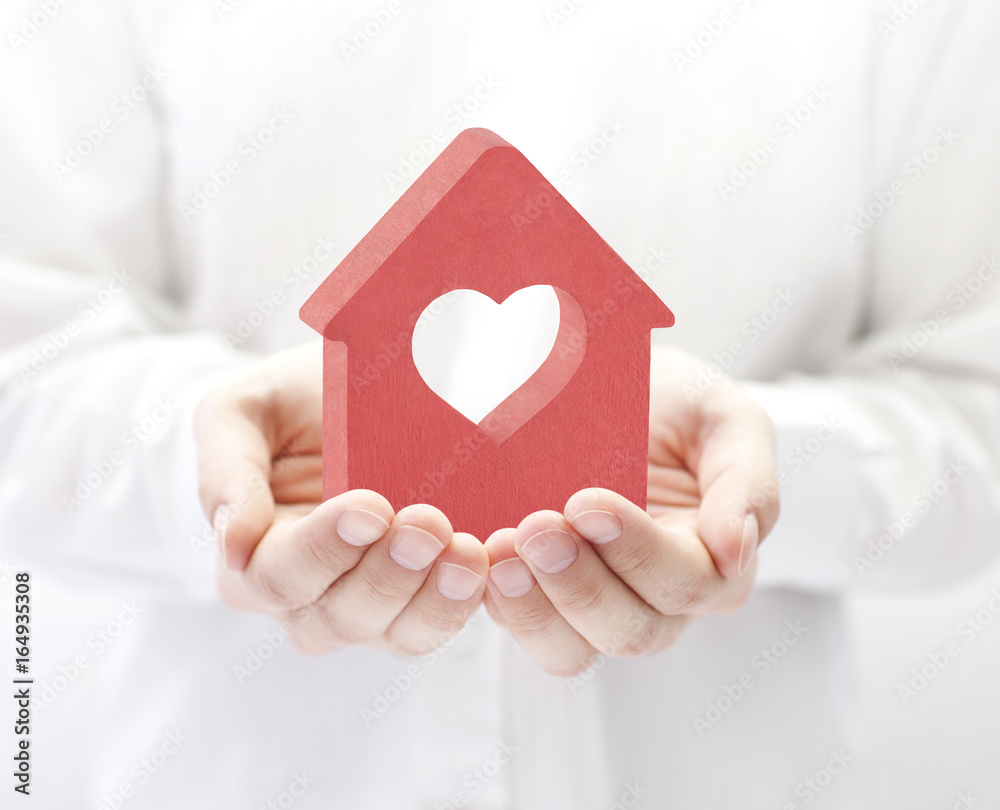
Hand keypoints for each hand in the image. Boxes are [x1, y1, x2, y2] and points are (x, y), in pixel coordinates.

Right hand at [194, 342, 488, 655]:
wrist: (347, 395)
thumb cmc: (285, 405)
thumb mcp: (239, 413)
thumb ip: (226, 471)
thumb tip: (231, 546)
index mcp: (253, 559)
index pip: (278, 577)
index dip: (323, 550)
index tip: (370, 507)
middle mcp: (308, 599)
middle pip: (340, 617)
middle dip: (387, 574)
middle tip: (428, 522)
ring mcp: (370, 605)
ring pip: (397, 633)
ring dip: (435, 601)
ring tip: (468, 555)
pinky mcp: (422, 597)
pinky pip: (441, 622)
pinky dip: (468, 602)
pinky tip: (489, 565)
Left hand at [482, 346, 779, 675]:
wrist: (612, 387)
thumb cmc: (677, 406)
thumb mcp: (726, 419)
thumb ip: (747, 481)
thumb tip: (737, 552)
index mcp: (712, 561)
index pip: (688, 584)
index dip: (638, 552)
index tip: (586, 501)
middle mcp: (657, 598)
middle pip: (630, 631)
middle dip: (580, 584)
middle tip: (536, 526)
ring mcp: (596, 600)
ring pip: (573, 651)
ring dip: (535, 609)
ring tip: (501, 554)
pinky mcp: (542, 594)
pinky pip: (524, 628)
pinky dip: (500, 604)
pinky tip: (482, 562)